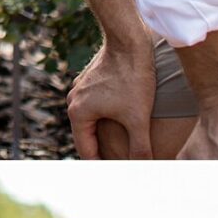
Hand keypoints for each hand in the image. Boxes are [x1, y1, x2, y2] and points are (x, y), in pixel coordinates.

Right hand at [68, 35, 157, 159]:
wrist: (130, 40)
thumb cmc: (133, 78)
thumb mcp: (138, 118)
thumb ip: (140, 148)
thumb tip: (143, 171)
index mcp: (78, 114)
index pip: (87, 151)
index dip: (101, 166)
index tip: (114, 176)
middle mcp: (74, 102)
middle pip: (87, 137)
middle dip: (102, 151)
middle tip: (119, 166)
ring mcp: (81, 89)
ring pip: (92, 120)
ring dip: (104, 133)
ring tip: (121, 145)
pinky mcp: (92, 80)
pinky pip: (97, 105)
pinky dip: (107, 116)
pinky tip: (122, 119)